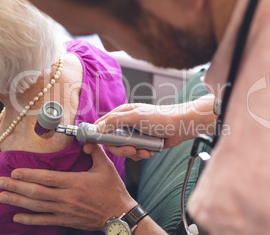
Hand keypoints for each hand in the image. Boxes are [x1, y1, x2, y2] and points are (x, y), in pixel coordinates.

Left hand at [0, 143, 136, 230]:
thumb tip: (85, 139)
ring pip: (37, 206)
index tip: (14, 171)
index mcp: (76, 182)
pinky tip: (17, 217)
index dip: (29, 175)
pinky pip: (45, 220)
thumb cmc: (112, 189)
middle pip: (37, 192)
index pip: (48, 178)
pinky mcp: (66, 220)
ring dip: (18, 201)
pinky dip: (30, 219)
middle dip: (16, 187)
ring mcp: (65, 211)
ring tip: (2, 196)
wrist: (118, 213)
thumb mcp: (106, 167)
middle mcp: (67, 197)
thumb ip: (95, 151)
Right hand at [95, 95, 215, 159]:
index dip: (93, 136)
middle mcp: (125, 124)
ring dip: (133, 153)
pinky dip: (140, 155)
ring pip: (123, 150)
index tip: (88, 148)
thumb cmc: (160, 117)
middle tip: (131, 150)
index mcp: (121, 114)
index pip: (101, 125)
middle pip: (111, 142)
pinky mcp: (142, 143)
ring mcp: (133, 135)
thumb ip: (115, 121)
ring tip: (144, 151)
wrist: (181, 126)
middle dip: (120, 149)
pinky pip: (134, 153)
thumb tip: (98, 128)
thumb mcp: (135, 117)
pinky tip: (149, 152)